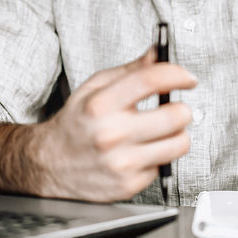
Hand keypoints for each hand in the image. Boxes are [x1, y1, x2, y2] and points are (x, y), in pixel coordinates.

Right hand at [31, 47, 196, 201]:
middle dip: (182, 109)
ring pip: (179, 143)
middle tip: (176, 109)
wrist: (50, 165)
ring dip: (177, 135)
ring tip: (163, 132)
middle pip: (175, 115)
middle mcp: (111, 133)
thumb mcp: (94, 88)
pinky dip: (158, 158)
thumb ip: (130, 71)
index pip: (150, 80)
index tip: (188, 78)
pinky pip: (164, 166)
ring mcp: (121, 162)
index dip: (177, 75)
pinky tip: (142, 153)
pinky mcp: (128, 185)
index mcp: (100, 104)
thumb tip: (158, 52)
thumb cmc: (76, 123)